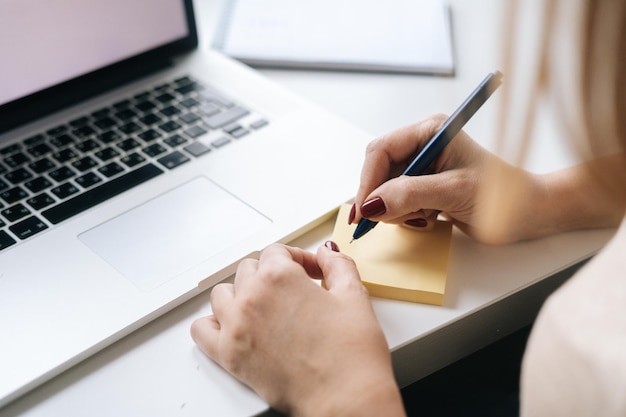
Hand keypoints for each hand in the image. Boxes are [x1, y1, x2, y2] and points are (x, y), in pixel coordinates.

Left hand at [191, 243, 405, 416]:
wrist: (345, 400)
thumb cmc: (351, 356)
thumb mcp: (354, 296)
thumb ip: (338, 266)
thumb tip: (328, 254)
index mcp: (280, 277)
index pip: (277, 251)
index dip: (299, 259)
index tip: (311, 272)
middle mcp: (252, 298)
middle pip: (249, 270)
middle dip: (273, 275)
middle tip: (295, 292)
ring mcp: (236, 327)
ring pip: (223, 294)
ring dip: (242, 294)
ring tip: (266, 307)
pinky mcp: (229, 356)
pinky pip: (202, 330)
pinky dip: (213, 324)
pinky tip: (235, 326)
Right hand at [350, 114, 536, 243]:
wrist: (529, 214)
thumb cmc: (504, 196)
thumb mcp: (453, 192)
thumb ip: (410, 195)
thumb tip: (370, 204)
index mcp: (432, 131)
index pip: (381, 150)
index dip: (368, 180)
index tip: (364, 210)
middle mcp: (424, 145)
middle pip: (378, 170)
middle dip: (381, 197)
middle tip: (389, 219)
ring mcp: (424, 167)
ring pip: (385, 189)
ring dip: (396, 209)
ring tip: (425, 217)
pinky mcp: (425, 187)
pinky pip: (397, 201)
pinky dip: (405, 215)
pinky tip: (429, 219)